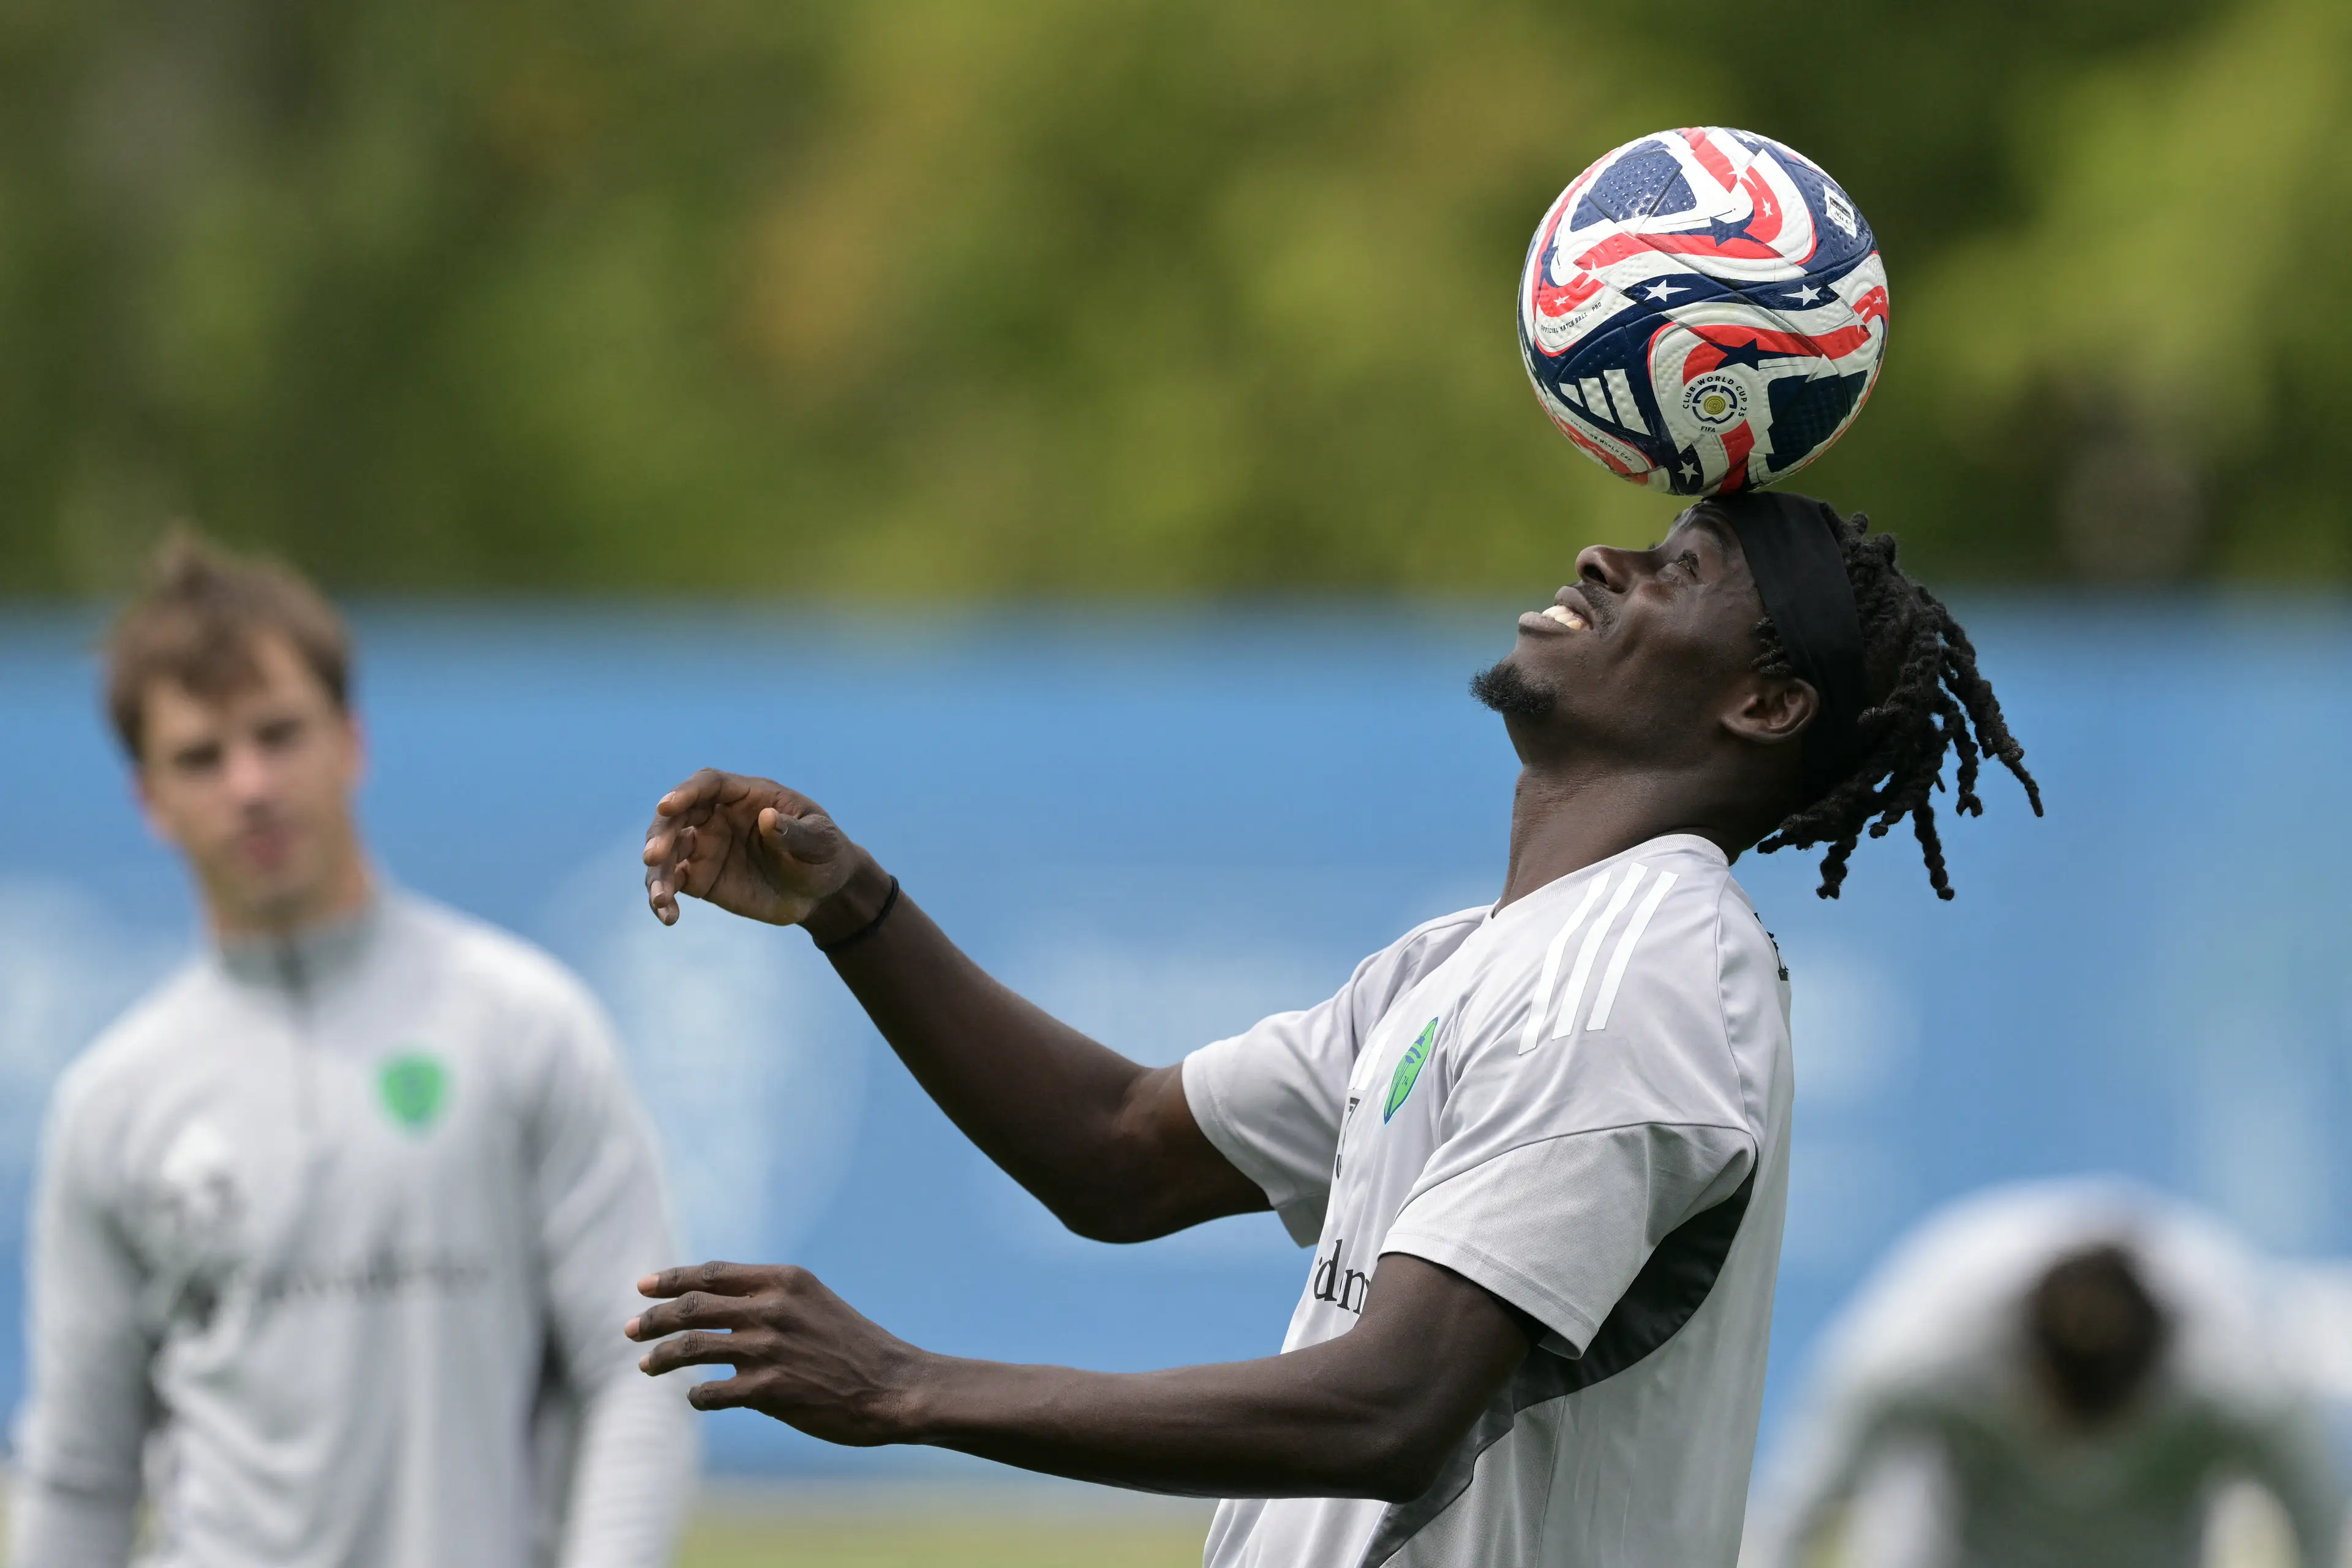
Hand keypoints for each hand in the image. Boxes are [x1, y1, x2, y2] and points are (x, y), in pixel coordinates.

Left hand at [627, 1262, 925, 1444]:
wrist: (894, 1385)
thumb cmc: (854, 1347)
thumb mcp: (813, 1304)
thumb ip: (767, 1302)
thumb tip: (713, 1313)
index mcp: (784, 1280)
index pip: (711, 1273)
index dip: (671, 1279)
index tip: (643, 1286)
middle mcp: (772, 1307)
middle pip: (692, 1306)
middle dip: (653, 1318)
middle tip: (629, 1329)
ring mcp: (769, 1348)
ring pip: (692, 1346)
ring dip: (661, 1357)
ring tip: (645, 1365)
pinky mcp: (771, 1390)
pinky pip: (713, 1392)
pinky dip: (696, 1395)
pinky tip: (695, 1398)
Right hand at [642, 769, 859, 926]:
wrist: (821, 892)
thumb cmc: (824, 854)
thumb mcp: (820, 841)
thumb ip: (795, 832)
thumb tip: (768, 819)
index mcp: (747, 796)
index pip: (709, 784)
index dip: (685, 792)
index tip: (666, 807)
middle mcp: (718, 816)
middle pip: (678, 816)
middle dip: (662, 834)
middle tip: (654, 857)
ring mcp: (705, 846)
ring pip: (668, 851)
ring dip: (657, 872)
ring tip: (661, 899)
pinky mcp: (700, 877)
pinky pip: (673, 883)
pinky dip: (664, 897)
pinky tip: (669, 916)